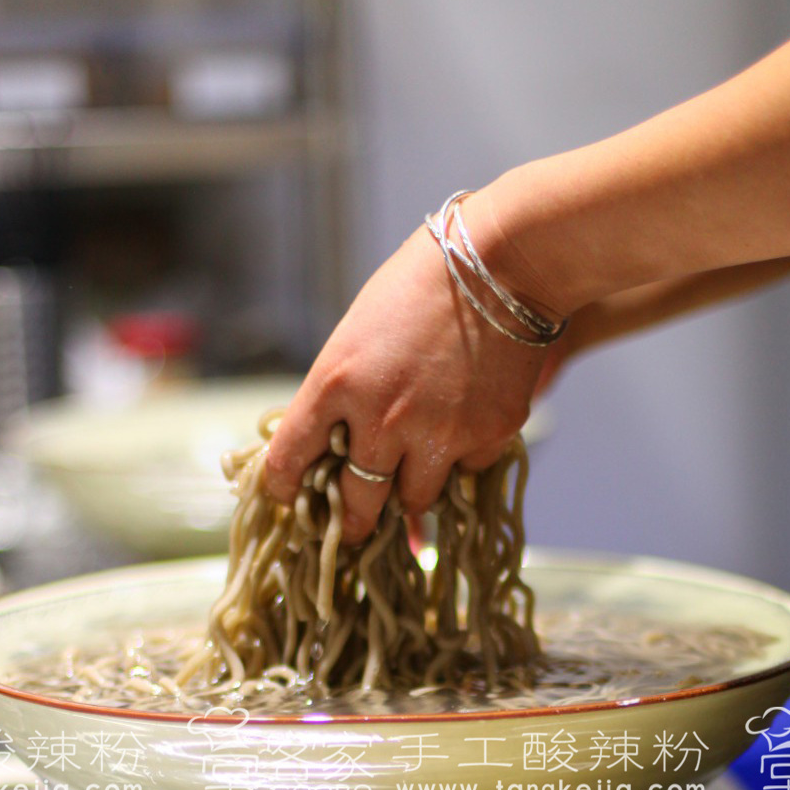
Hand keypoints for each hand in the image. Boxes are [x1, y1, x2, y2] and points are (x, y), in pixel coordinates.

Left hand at [263, 201, 557, 542]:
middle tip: (356, 527)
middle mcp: (382, 420)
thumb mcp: (357, 335)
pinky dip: (460, 460)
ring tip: (414, 473)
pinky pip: (464, 473)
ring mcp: (438, 434)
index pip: (289, 460)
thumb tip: (334, 448)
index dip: (285, 487)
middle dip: (353, 521)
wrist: (504, 262)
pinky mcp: (486, 437)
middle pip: (356, 503)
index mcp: (336, 384)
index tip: (291, 497)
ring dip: (410, 492)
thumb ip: (341, 394)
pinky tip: (464, 424)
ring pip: (414, 501)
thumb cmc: (420, 287)